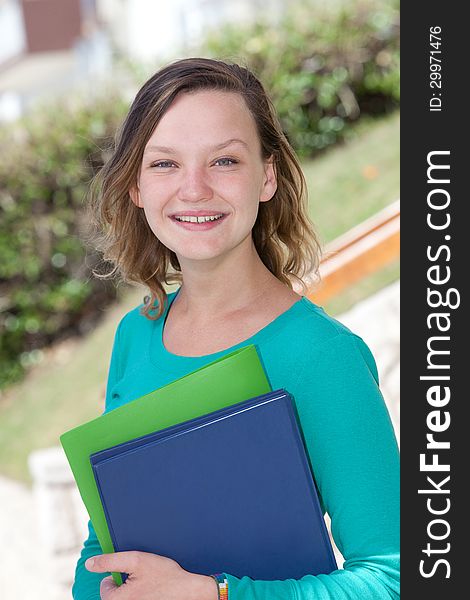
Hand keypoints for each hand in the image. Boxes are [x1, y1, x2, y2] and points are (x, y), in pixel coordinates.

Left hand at [85, 551, 217, 599]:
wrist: (189, 590)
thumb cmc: (165, 575)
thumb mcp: (137, 560)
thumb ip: (110, 561)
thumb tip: (89, 564)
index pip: (105, 589)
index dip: (118, 576)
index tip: (134, 574)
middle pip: (115, 597)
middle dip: (126, 586)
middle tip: (143, 580)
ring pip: (127, 599)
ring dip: (134, 592)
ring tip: (150, 587)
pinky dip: (143, 596)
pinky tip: (154, 593)